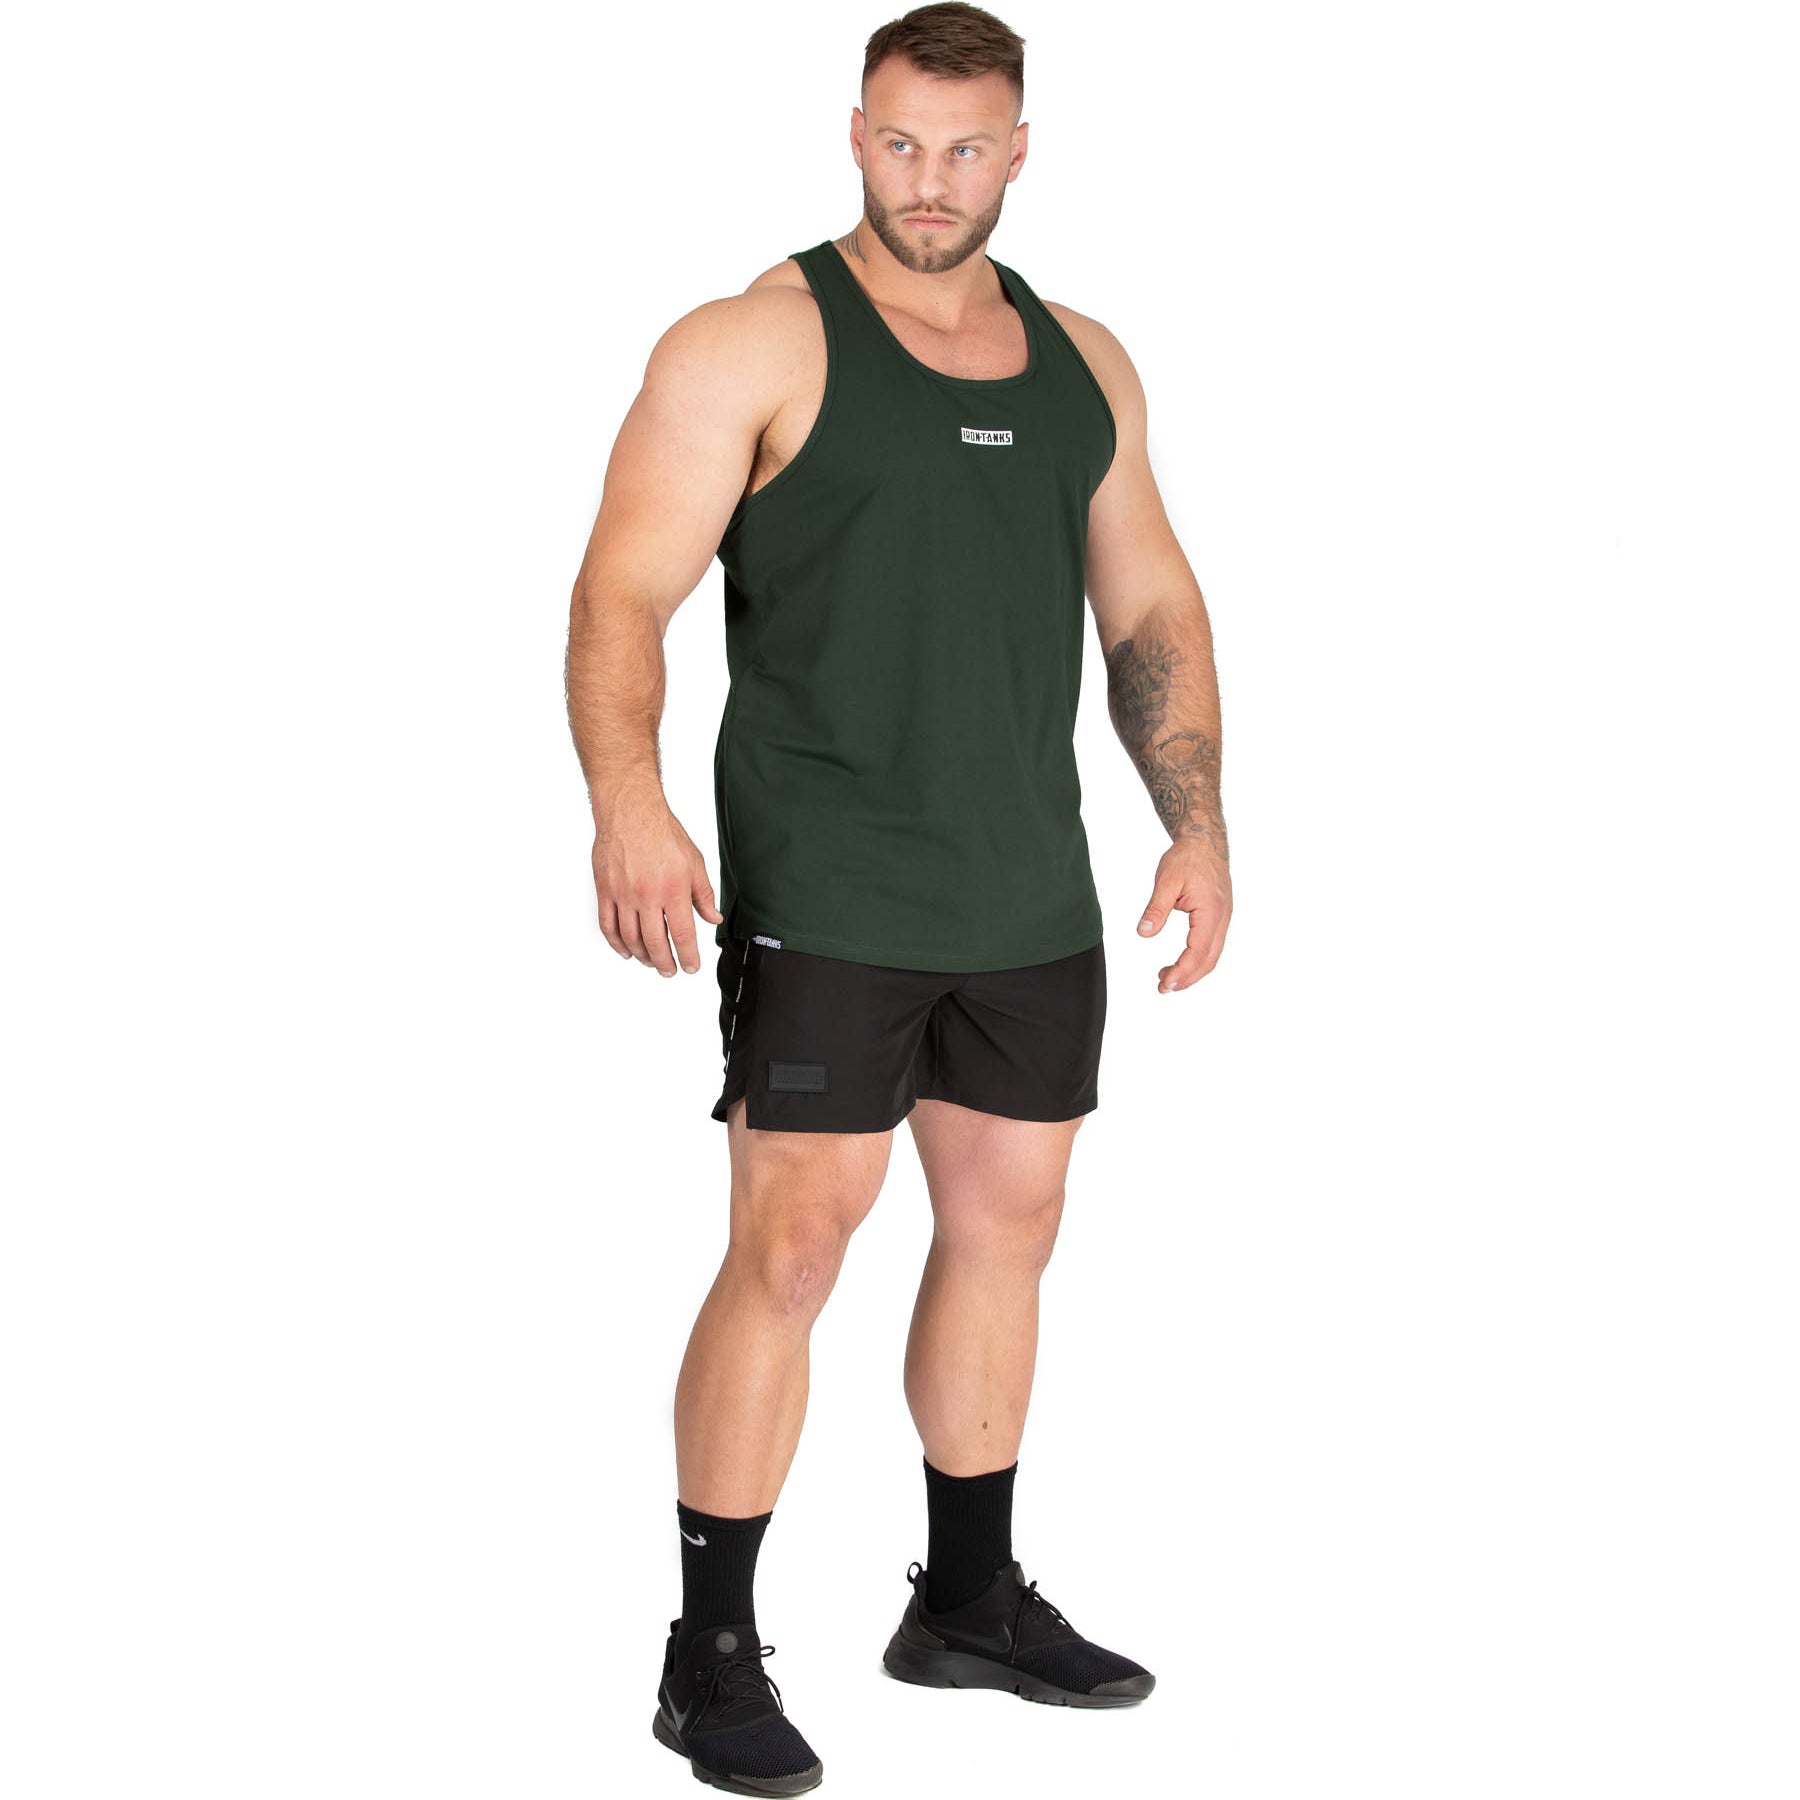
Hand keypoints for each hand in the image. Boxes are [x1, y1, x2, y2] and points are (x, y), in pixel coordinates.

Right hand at [591, 783, 723, 976]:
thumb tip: (713, 918)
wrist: (630, 811)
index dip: (688, 956)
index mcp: (673, 889)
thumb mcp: (694, 861)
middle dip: (665, 963)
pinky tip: (626, 951)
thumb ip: (704, 894)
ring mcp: (623, 895)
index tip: (691, 967)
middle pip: (655, 942)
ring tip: (652, 962)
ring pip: (631, 938)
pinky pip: (608, 926)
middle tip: (670, 971)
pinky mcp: (605, 891)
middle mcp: (647, 895)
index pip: (683, 934)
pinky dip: (617, 944)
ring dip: (642, 956)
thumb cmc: (662, 832)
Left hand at [1137, 839, 1231, 992]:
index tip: (1165, 983)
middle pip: (1208, 960)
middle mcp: (1222, 919)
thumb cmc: (1187, 858)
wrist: (1205, 842)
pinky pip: (1211, 946)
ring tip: (1166, 979)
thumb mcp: (1166, 881)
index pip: (1198, 951)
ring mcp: (1223, 919)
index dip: (1182, 971)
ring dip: (1192, 971)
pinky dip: (1197, 960)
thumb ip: (1156, 909)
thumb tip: (1144, 934)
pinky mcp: (1219, 918)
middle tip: (1163, 988)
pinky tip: (1180, 962)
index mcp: (1211, 912)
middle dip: (1187, 978)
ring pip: (1212, 956)